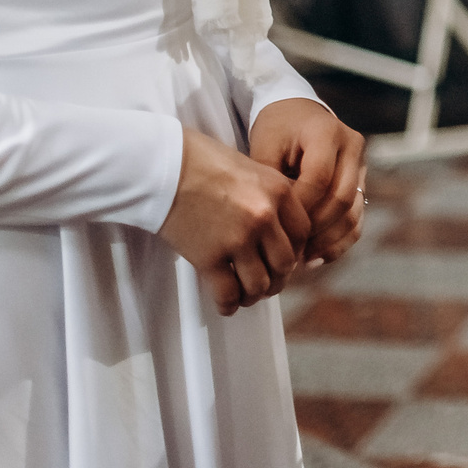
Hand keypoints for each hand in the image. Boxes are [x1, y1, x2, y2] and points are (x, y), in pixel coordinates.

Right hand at [158, 127, 314, 313]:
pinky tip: (227, 304)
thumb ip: (270, 196)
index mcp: (279, 192)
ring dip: (254, 295)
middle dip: (278, 279)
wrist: (164, 166)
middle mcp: (264, 217)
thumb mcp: (252, 169)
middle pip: (285, 263)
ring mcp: (238, 239)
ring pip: (260, 284)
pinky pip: (228, 293)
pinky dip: (229, 304)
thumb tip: (279, 226)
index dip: (295, 252)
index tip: (286, 260)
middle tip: (269, 283)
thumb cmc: (203, 162)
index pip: (302, 234)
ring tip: (247, 295)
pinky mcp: (208, 258)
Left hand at [249, 97, 367, 266]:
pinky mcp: (361, 182)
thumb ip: (271, 184)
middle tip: (288, 251)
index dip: (299, 209)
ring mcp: (361, 166)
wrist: (296, 112)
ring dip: (328, 240)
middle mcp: (353, 148)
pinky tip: (316, 258)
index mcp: (328, 133)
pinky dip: (339, 241)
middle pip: (342, 199)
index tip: (275, 230)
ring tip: (301, 260)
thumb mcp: (265, 147)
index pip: (319, 180)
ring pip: (354, 213)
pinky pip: (357, 218)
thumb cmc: (276, 129)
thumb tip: (274, 228)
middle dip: (314, 230)